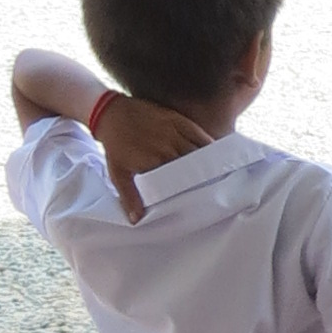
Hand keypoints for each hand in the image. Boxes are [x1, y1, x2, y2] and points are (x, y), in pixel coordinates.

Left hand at [93, 86, 211, 223]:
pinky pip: (200, 134)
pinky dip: (209, 145)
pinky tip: (215, 154)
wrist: (113, 113)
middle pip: (192, 167)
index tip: (198, 200)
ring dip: (208, 164)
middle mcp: (167, 147)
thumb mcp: (117, 173)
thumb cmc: (116, 146)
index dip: (189, 190)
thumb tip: (136, 219)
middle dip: (201, 179)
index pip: (178, 181)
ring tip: (218, 175)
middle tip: (212, 190)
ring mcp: (174, 132)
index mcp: (154, 162)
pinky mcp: (179, 121)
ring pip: (198, 151)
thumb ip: (129, 196)